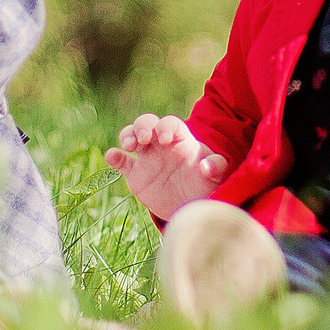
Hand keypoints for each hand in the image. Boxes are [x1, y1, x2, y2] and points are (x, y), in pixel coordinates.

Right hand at [103, 114, 229, 219]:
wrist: (192, 206)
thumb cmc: (206, 185)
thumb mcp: (216, 177)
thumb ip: (216, 167)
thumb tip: (207, 167)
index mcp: (181, 140)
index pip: (170, 124)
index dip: (166, 127)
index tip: (165, 139)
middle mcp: (161, 145)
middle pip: (147, 123)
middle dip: (143, 126)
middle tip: (143, 138)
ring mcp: (147, 158)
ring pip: (131, 137)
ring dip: (127, 135)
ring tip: (129, 145)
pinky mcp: (136, 175)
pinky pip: (122, 162)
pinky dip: (114, 157)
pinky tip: (112, 156)